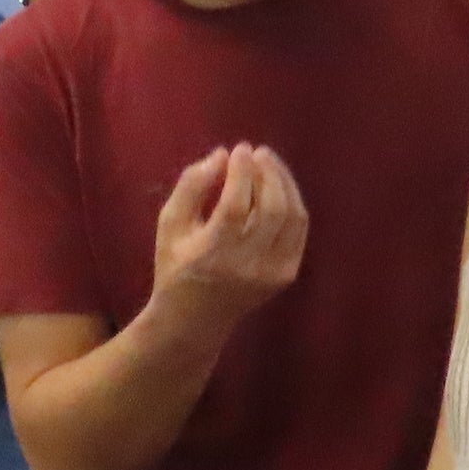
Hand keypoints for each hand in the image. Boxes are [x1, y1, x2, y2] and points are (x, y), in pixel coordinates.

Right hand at [149, 144, 308, 329]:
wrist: (194, 320)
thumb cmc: (176, 267)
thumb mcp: (169, 225)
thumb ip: (191, 187)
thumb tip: (221, 155)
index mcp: (212, 254)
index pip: (235, 206)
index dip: (241, 173)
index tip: (238, 149)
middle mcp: (247, 266)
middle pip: (271, 210)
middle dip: (268, 173)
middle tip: (258, 152)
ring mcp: (272, 273)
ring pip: (292, 218)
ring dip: (284, 183)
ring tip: (270, 163)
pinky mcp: (286, 276)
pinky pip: (299, 231)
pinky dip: (293, 203)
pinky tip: (280, 187)